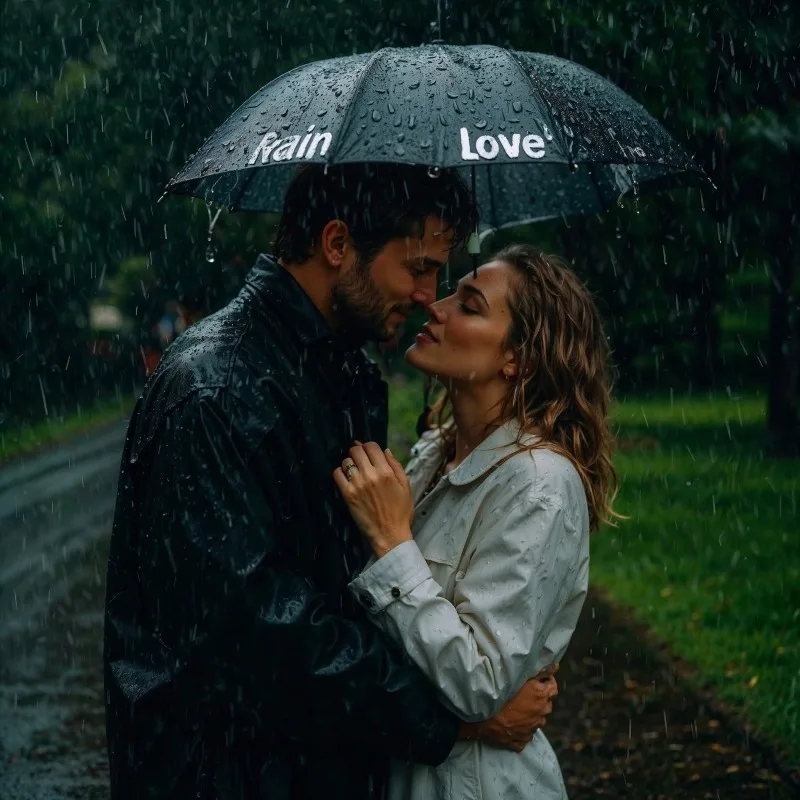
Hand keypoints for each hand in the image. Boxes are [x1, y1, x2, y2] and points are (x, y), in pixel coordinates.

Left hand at [333, 442, 413, 556]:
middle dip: (358, 452)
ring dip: (350, 463)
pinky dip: (340, 473)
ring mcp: (357, 484)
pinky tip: (347, 479)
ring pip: (346, 461)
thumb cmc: (401, 512)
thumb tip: (386, 451)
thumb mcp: (406, 486)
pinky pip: (337, 474)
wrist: (390, 534)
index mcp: (386, 472)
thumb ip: (396, 466)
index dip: (370, 447)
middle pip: (356, 450)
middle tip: (361, 460)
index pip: (371, 446)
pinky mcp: (348, 495)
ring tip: (355, 471)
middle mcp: (370, 475)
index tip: (369, 452)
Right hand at [458, 665, 558, 751]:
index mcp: (541, 697)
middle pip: (546, 704)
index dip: (547, 682)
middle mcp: (541, 713)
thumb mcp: (520, 679)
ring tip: (518, 708)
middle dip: (539, 698)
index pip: (554, 687)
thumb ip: (540, 672)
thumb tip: (555, 666)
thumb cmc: (500, 694)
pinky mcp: (523, 740)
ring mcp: (533, 729)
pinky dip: (523, 728)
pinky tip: (513, 722)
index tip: (539, 679)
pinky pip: (527, 734)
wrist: (484, 717)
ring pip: (537, 719)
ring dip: (532, 713)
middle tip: (525, 693)